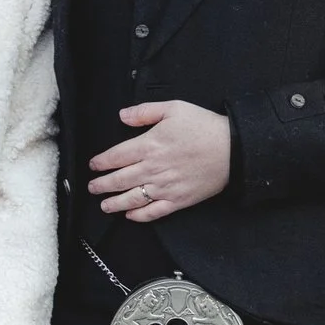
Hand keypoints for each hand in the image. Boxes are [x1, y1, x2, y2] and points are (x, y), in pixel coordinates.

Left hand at [89, 101, 230, 221]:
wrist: (233, 150)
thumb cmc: (204, 126)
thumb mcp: (174, 108)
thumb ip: (145, 112)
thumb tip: (122, 116)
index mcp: (149, 145)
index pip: (116, 156)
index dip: (101, 162)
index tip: (93, 166)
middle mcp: (152, 168)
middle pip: (119, 179)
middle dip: (102, 185)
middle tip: (92, 187)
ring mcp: (164, 187)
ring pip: (132, 198)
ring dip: (114, 203)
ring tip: (104, 205)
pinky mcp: (178, 201)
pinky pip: (153, 212)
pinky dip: (139, 216)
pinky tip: (130, 215)